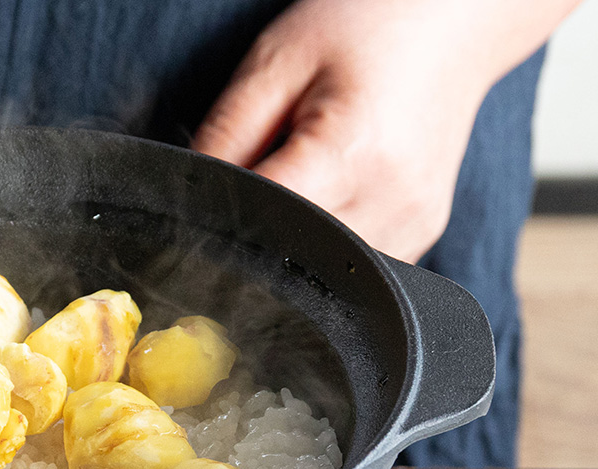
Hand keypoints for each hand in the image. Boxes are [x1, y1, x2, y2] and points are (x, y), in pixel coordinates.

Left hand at [192, 0, 577, 262]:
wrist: (452, 17)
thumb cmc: (365, 24)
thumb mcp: (274, 66)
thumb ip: (224, 139)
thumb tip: (188, 200)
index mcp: (352, 155)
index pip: (261, 222)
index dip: (222, 216)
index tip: (203, 202)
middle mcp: (392, 201)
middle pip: (291, 255)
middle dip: (258, 228)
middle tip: (258, 175)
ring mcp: (415, 224)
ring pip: (324, 271)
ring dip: (295, 240)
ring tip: (301, 177)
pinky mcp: (423, 233)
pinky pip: (356, 265)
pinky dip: (327, 243)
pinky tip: (326, 196)